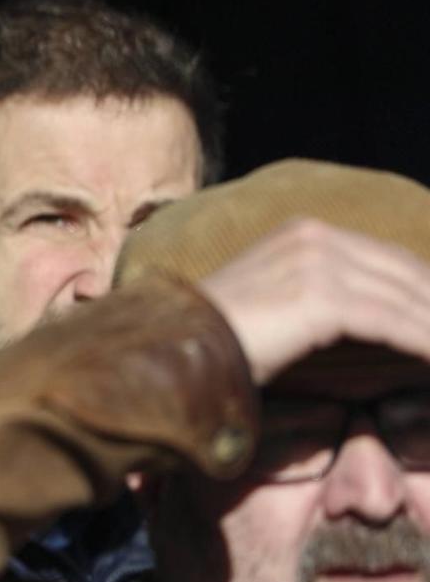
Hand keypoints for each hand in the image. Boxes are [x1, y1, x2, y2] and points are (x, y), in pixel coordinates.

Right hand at [196, 219, 429, 386]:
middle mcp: (314, 237)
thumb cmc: (224, 338)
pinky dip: (427, 345)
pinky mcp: (320, 296)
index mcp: (305, 232)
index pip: (394, 261)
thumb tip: (384, 317)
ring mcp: (317, 262)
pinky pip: (394, 323)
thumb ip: (327, 297)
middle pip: (410, 274)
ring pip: (408, 299)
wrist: (178, 349)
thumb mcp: (278, 302)